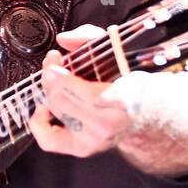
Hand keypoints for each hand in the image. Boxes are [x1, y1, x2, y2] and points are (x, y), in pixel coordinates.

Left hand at [27, 24, 151, 157]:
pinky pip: (49, 140)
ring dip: (48, 92)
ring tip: (52, 80)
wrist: (148, 116)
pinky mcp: (83, 148)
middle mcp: (108, 123)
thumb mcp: (120, 55)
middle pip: (63, 99)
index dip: (60, 75)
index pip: (82, 91)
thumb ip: (91, 38)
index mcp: (123, 99)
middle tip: (52, 64)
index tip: (55, 59)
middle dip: (51, 77)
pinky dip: (39, 123)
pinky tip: (44, 108)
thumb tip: (63, 40)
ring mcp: (95, 139)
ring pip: (56, 111)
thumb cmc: (132, 85)